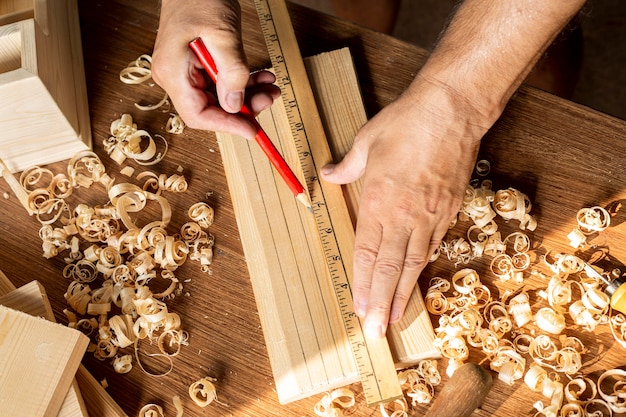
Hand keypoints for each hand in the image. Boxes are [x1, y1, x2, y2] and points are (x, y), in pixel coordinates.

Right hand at [152, 0, 279, 138]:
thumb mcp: (221, 32)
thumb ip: (231, 70)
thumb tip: (234, 104)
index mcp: (172, 72)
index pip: (198, 115)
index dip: (227, 126)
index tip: (252, 130)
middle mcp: (175, 77)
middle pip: (211, 110)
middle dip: (243, 108)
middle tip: (270, 98)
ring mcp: (186, 72)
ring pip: (220, 98)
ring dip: (248, 96)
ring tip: (271, 86)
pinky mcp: (198, 66)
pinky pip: (221, 84)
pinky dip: (243, 82)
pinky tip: (262, 77)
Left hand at [321, 76, 486, 337]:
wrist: (452, 110)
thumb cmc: (406, 122)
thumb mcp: (366, 142)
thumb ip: (346, 167)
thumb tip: (328, 174)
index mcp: (378, 201)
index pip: (367, 253)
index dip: (362, 284)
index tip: (359, 308)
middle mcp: (404, 215)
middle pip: (390, 268)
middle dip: (382, 303)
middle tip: (376, 332)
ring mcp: (429, 215)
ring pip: (414, 263)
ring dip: (403, 293)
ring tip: (396, 318)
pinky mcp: (448, 210)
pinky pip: (433, 246)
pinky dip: (423, 267)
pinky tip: (416, 280)